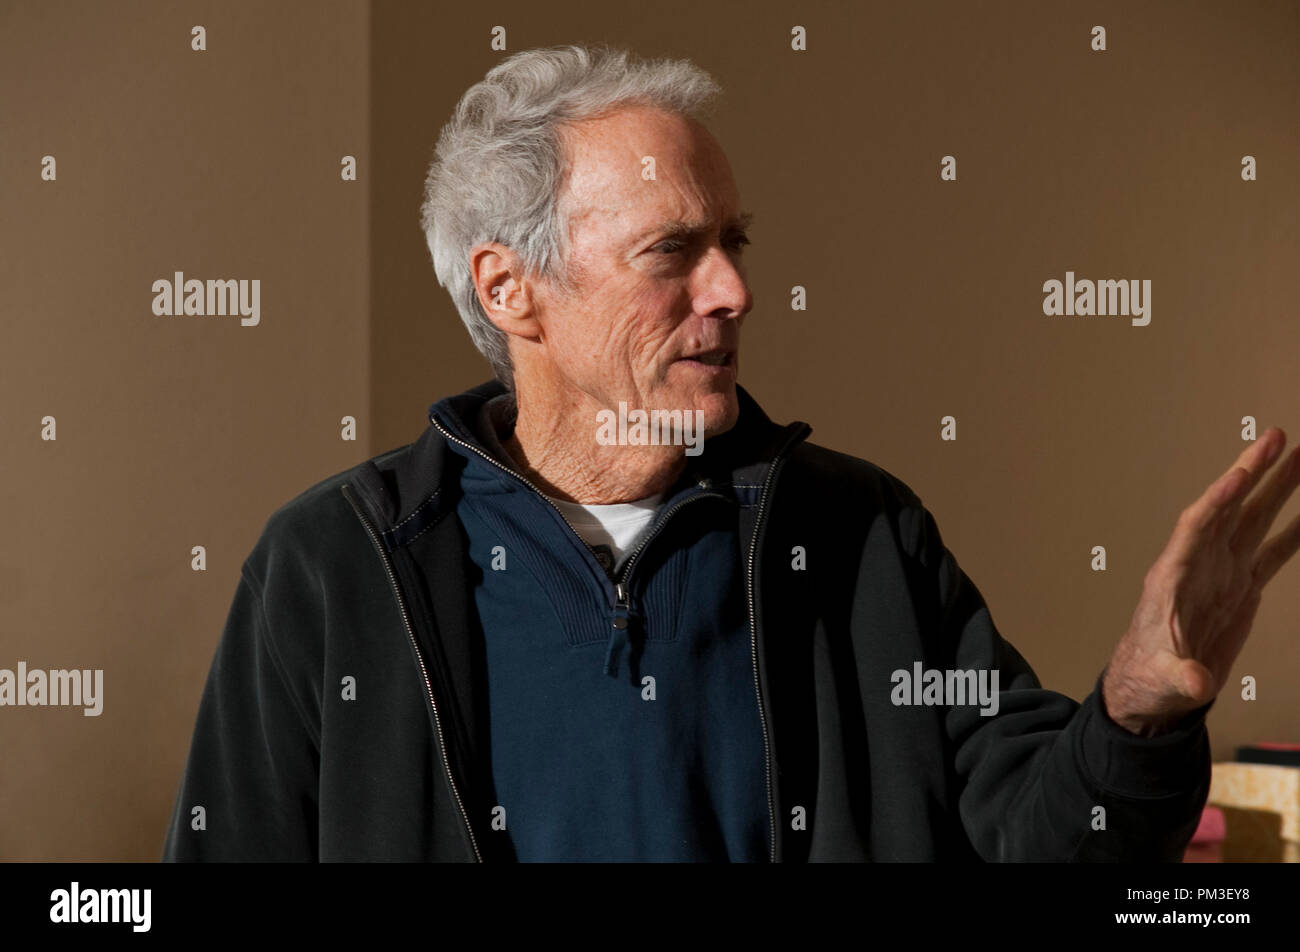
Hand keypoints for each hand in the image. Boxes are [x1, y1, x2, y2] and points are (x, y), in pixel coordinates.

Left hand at [1103, 427, 1299, 735]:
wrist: (1155, 687)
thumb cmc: (1150, 675)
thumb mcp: (1165, 679)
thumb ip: (1182, 677)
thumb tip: (1196, 683)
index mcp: (1175, 576)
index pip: (1197, 526)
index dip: (1219, 499)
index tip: (1241, 473)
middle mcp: (1199, 565)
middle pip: (1229, 508)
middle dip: (1252, 472)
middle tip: (1276, 437)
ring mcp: (1222, 573)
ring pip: (1253, 520)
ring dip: (1276, 489)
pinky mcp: (1241, 588)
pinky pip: (1271, 551)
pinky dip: (1293, 531)